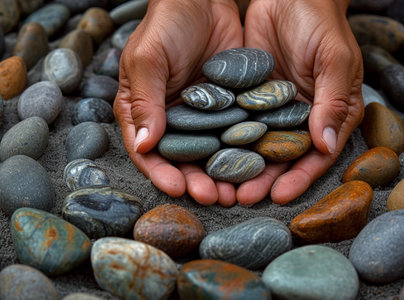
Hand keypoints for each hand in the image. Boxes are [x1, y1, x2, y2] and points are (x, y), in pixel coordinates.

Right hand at [113, 0, 242, 205]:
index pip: (148, 151)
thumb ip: (146, 102)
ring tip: (236, 192)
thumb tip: (145, 146)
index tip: (177, 188)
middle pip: (182, 159)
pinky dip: (243, 150)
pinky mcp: (229, 107)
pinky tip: (255, 163)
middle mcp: (173, 120)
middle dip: (196, 180)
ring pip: (211, 153)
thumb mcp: (148, 59)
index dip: (161, 173)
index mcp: (144, 112)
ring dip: (221, 173)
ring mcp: (202, 116)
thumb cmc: (166, 24)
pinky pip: (235, 133)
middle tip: (214, 197)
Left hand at [236, 0, 363, 204]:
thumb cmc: (320, 23)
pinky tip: (209, 154)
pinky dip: (225, 139)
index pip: (317, 154)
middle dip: (264, 179)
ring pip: (256, 145)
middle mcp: (300, 117)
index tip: (279, 195)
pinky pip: (236, 122)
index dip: (299, 177)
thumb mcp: (334, 59)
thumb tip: (325, 145)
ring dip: (241, 166)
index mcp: (329, 113)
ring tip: (222, 186)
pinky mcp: (248, 97)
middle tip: (242, 198)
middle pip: (282, 157)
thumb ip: (332, 102)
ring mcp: (271, 109)